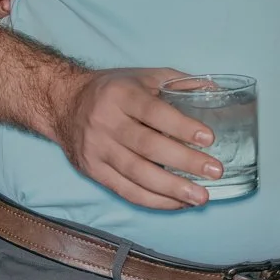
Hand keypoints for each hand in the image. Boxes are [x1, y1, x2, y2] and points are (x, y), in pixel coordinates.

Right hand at [44, 68, 218, 210]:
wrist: (63, 103)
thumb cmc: (113, 89)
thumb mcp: (143, 76)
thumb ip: (178, 83)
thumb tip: (216, 90)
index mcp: (121, 95)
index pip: (154, 112)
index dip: (181, 126)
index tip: (208, 138)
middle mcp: (106, 122)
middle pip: (148, 147)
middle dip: (184, 161)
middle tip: (214, 171)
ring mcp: (98, 149)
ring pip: (137, 174)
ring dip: (172, 189)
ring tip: (200, 197)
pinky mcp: (93, 171)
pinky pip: (126, 191)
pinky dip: (154, 200)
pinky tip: (177, 203)